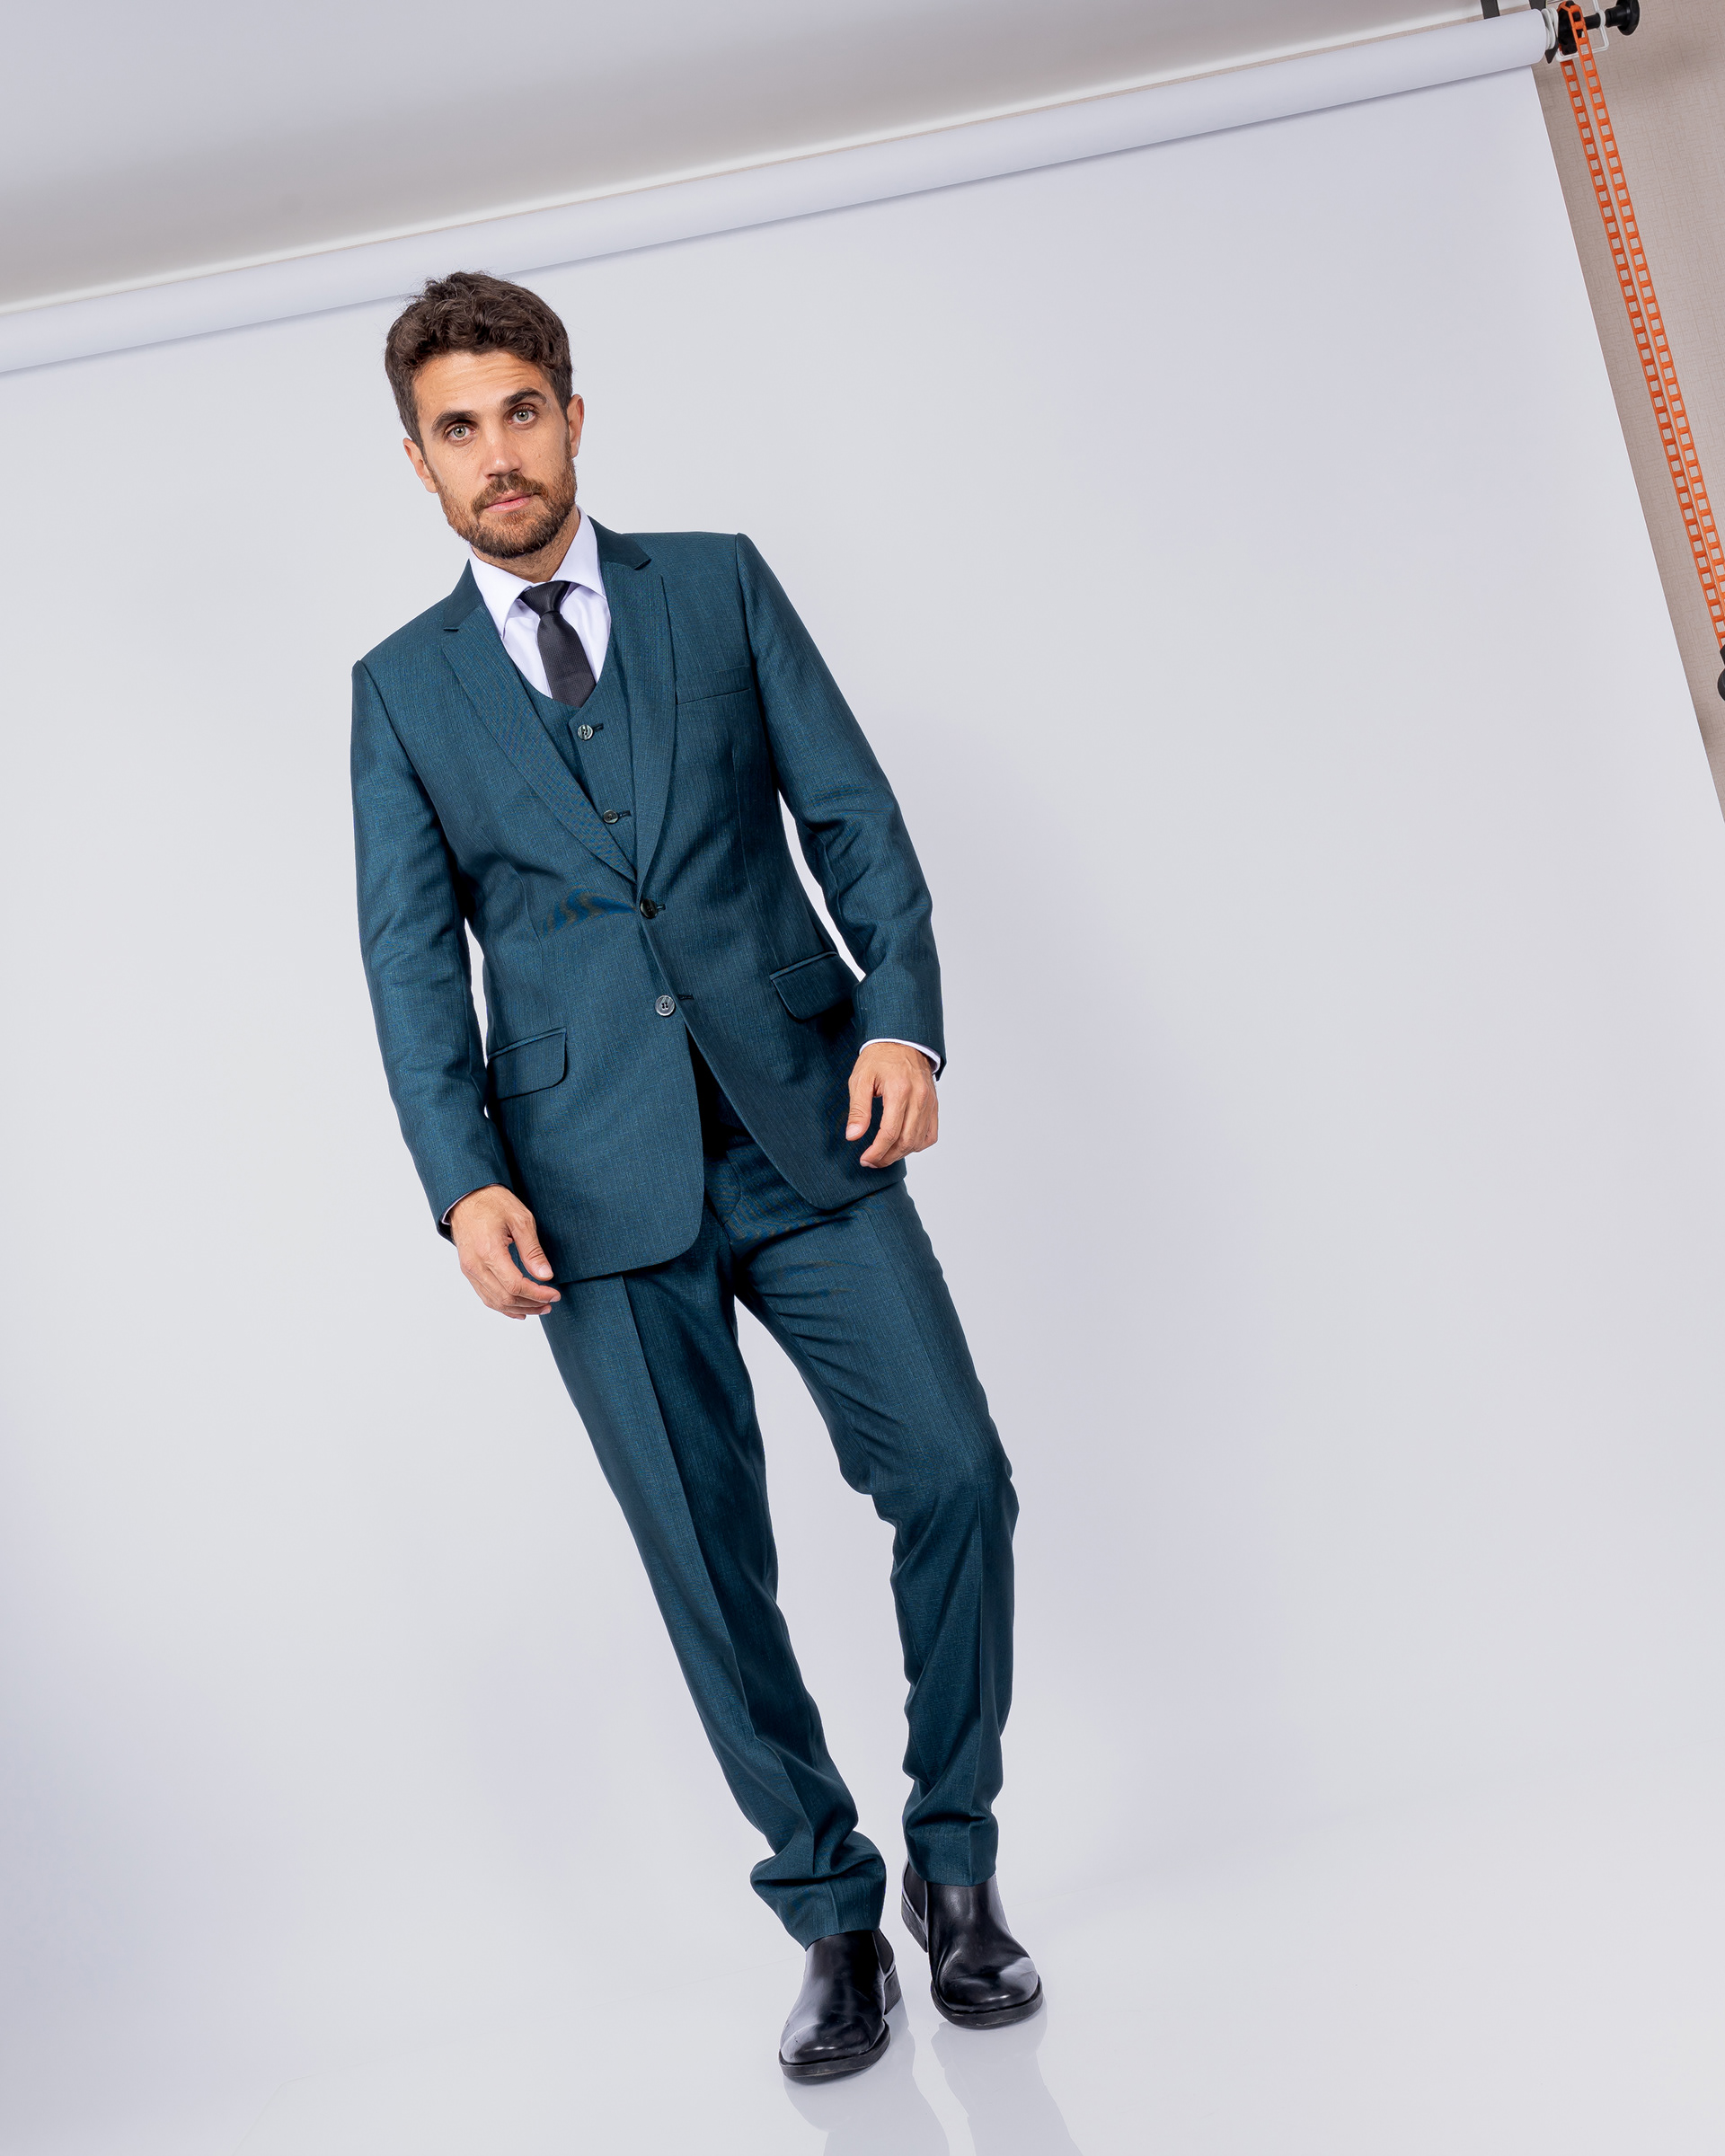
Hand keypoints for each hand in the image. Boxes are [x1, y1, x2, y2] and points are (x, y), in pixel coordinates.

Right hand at [449, 1186, 561, 1318]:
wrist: (466, 1196)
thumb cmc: (493, 1203)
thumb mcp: (521, 1220)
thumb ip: (533, 1251)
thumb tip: (545, 1276)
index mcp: (489, 1251)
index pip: (515, 1286)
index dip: (538, 1294)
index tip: (554, 1294)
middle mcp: (475, 1265)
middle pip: (505, 1298)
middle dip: (531, 1304)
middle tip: (551, 1303)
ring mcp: (469, 1270)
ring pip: (494, 1302)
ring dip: (519, 1309)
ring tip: (539, 1308)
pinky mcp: (468, 1270)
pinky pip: (485, 1296)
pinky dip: (503, 1306)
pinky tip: (518, 1309)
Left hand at [845, 1042, 938, 1167]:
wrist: (902, 1040)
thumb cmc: (879, 1058)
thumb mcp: (860, 1079)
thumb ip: (858, 1109)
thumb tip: (853, 1136)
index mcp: (899, 1090)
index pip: (889, 1133)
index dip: (876, 1152)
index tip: (865, 1159)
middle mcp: (918, 1098)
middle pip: (906, 1141)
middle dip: (887, 1157)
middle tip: (872, 1161)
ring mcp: (929, 1102)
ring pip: (919, 1141)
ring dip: (901, 1154)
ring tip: (884, 1155)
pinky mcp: (934, 1104)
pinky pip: (931, 1134)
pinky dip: (918, 1145)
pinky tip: (903, 1145)